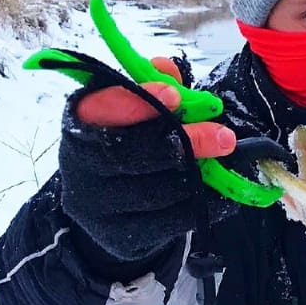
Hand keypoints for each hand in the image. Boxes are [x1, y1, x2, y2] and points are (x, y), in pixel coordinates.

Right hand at [58, 56, 234, 261]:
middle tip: (224, 135)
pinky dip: (202, 204)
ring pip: (154, 190)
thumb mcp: (137, 109)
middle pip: (131, 153)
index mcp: (81, 122)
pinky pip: (169, 220)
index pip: (100, 109)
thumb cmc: (130, 143)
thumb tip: (167, 68)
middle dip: (183, 141)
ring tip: (227, 160)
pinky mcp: (121, 236)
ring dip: (197, 173)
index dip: (136, 102)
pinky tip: (223, 193)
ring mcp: (97, 206)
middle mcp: (79, 164)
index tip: (175, 95)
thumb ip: (154, 85)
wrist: (110, 210)